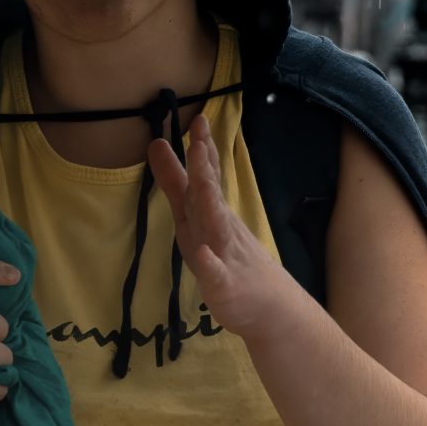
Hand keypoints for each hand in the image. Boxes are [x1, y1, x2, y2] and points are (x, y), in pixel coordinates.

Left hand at [149, 112, 301, 339]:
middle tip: (201, 136)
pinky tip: (204, 254)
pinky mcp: (224, 285)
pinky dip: (209, 264)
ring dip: (209, 202)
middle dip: (204, 167)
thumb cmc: (229, 258)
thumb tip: (157, 145)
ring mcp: (224, 256)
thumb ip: (176, 182)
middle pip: (210, 194)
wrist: (269, 306)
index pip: (207, 176)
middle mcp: (219, 228)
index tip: (198, 119)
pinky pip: (215, 274)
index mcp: (210, 212)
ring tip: (202, 180)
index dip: (201, 150)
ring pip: (216, 226)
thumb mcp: (196, 216)